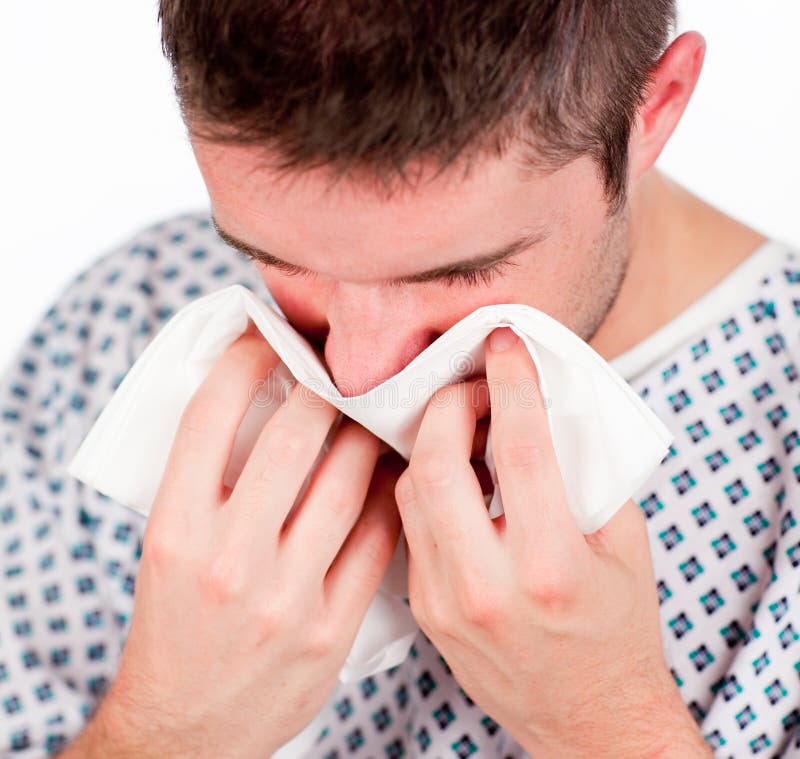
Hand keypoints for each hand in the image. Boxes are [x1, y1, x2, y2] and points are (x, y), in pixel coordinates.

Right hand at [96, 327, 402, 758]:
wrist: (187, 727)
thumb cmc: (176, 623)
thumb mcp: (169, 547)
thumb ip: (208, 480)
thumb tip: (264, 400)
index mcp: (174, 529)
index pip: (210, 414)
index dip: (247, 358)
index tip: (271, 337)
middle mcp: (227, 558)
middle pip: (294, 434)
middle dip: (324, 386)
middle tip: (339, 369)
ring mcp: (284, 596)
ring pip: (348, 478)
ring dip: (368, 432)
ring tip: (374, 413)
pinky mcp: (330, 628)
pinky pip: (378, 536)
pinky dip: (391, 492)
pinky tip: (394, 471)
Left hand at [394, 327, 709, 758]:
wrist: (588, 717)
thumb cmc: (617, 628)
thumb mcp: (624, 542)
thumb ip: (584, 471)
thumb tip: (542, 401)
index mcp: (550, 567)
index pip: (520, 449)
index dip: (511, 383)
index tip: (506, 345)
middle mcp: (487, 587)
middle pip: (437, 463)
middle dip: (449, 405)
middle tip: (473, 387)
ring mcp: (444, 603)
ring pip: (409, 490)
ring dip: (431, 442)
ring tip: (462, 426)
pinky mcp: (424, 610)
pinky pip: (407, 525)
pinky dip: (424, 484)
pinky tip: (450, 472)